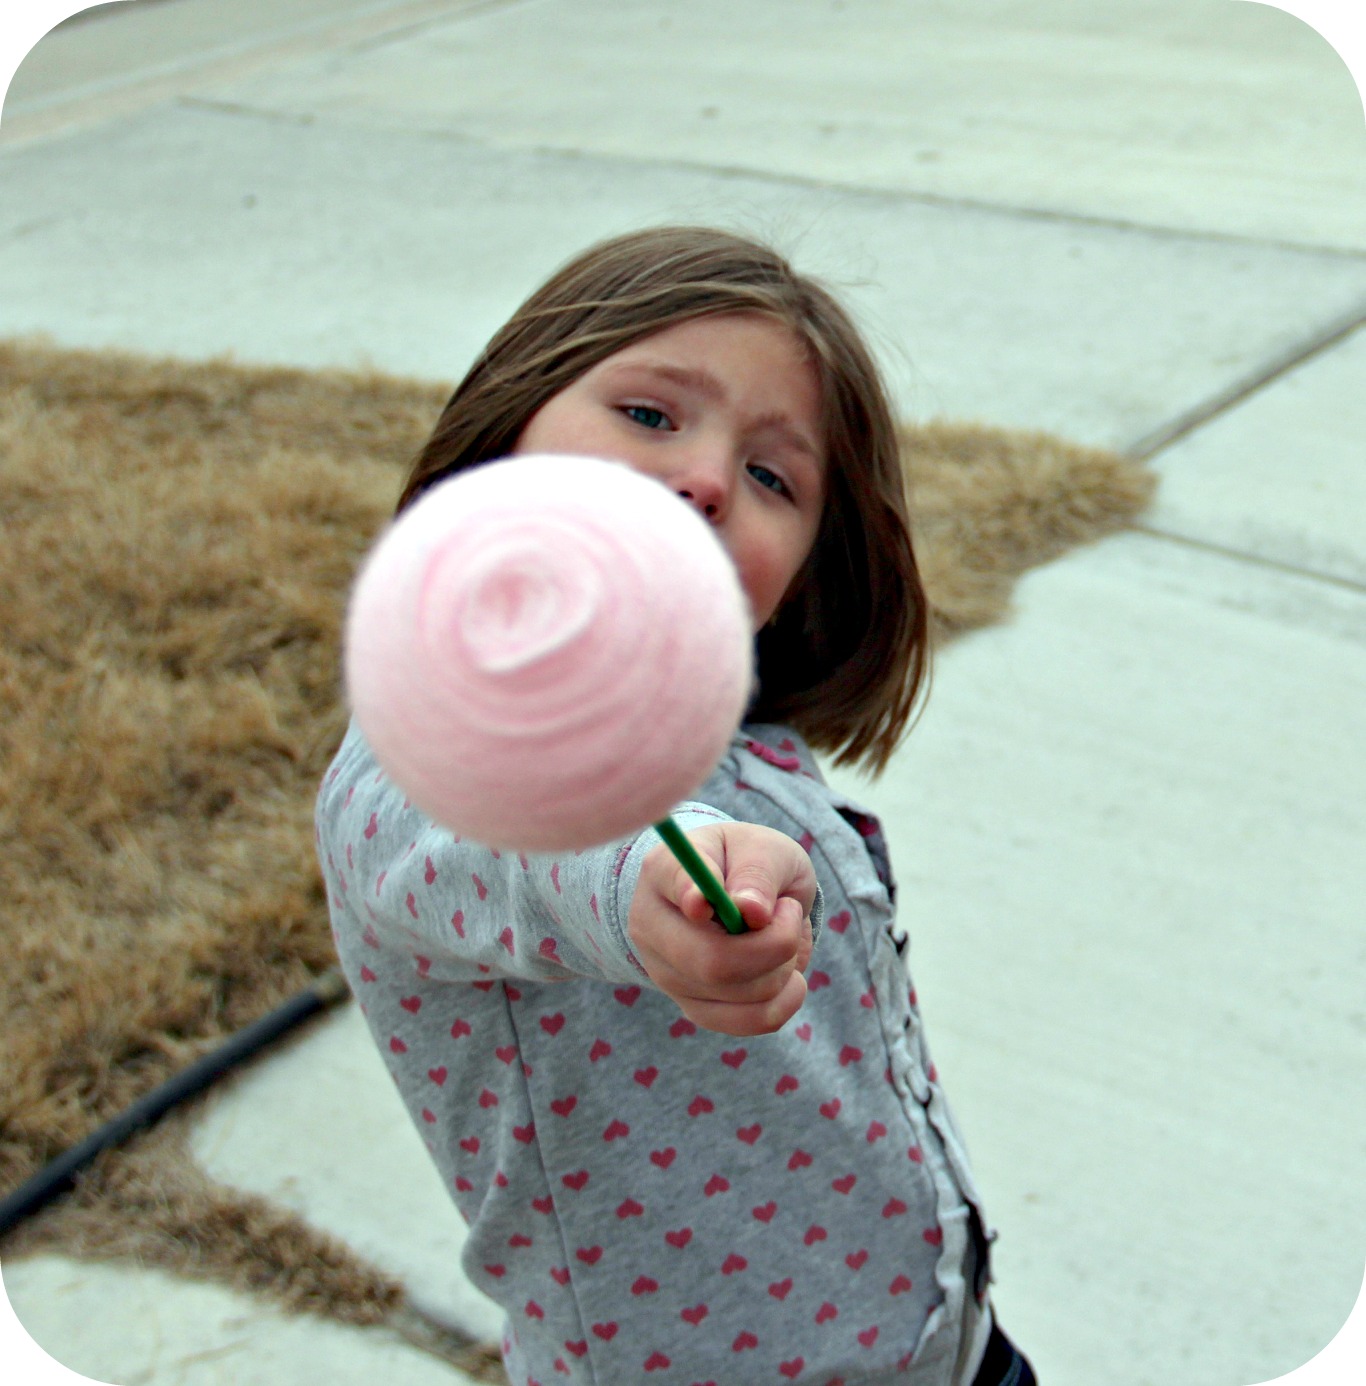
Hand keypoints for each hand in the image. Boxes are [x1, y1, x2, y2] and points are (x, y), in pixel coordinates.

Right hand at [628, 822, 816, 1035]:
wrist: (741, 895)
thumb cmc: (748, 863)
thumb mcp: (762, 848)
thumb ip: (757, 872)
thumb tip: (752, 912)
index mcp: (662, 870)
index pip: (674, 885)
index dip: (696, 896)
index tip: (716, 901)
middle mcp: (651, 927)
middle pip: (710, 961)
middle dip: (774, 945)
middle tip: (791, 914)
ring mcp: (666, 975)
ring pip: (739, 994)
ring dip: (784, 966)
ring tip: (781, 935)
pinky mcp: (693, 1009)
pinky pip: (750, 1020)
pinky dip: (785, 999)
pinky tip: (786, 971)